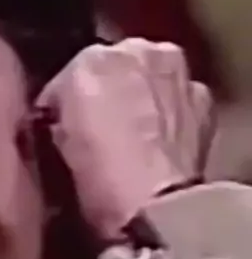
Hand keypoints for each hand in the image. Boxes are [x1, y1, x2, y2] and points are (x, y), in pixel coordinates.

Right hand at [36, 39, 213, 240]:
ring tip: (135, 140)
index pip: (69, 76)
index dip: (64, 106)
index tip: (63, 132)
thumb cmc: (97, 179)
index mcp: (87, 61)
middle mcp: (134, 51)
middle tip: (101, 133)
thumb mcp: (56, 149)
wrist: (156, 207)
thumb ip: (60, 117)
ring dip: (142, 100)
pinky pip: (179, 100)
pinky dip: (172, 115)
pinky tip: (163, 146)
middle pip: (113, 68)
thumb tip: (64, 121)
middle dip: (107, 93)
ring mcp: (174, 71)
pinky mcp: (203, 98)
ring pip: (149, 79)